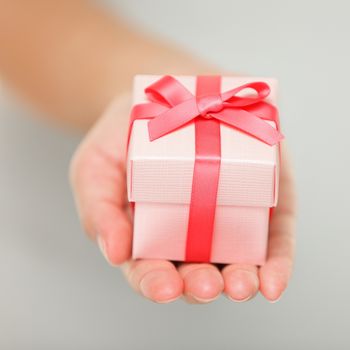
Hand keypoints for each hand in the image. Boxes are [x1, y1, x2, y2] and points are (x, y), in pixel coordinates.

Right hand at [70, 93, 295, 303]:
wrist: (166, 95)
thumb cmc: (124, 137)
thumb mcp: (94, 168)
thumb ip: (98, 210)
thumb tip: (115, 253)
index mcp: (148, 236)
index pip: (150, 270)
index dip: (155, 284)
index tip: (164, 288)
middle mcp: (188, 236)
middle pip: (196, 273)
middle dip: (201, 285)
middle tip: (206, 286)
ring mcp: (225, 220)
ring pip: (236, 263)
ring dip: (242, 281)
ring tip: (243, 285)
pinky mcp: (258, 201)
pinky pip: (270, 239)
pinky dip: (276, 262)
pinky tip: (273, 281)